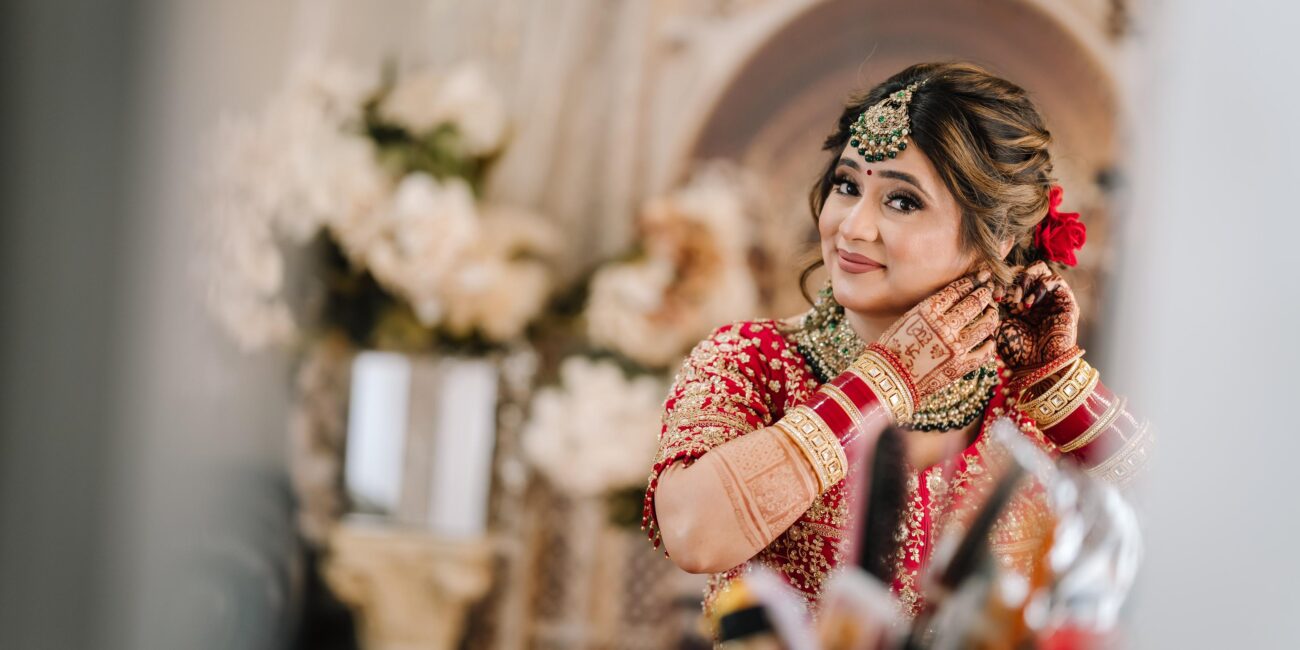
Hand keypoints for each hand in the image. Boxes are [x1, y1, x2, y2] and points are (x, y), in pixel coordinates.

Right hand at [876, 272, 998, 400]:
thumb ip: (931, 309)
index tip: (981, 276)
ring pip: (986, 325)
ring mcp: (956, 347)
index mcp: (929, 311)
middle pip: (974, 303)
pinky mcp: (962, 366)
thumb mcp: (909, 319)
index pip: (957, 290)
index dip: (972, 281)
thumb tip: (955, 299)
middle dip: (984, 294)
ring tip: (993, 311)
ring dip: (992, 315)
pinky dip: (990, 344)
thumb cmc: (894, 346)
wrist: (888, 377)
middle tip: (987, 290)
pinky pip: (985, 352)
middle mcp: (945, 326)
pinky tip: (989, 339)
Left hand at [993, 261, 1080, 384]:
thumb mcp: (998, 325)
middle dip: (1010, 280)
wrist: (1039, 367)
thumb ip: (992, 305)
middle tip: (1002, 298)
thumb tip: (983, 287)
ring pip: (1039, 270)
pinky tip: (1029, 305)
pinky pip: (1055, 280)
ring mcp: (1051, 297)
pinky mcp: (1066, 300)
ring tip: (1018, 302)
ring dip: (1024, 282)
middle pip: (1022, 269)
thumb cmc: (1016, 351)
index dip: (997, 282)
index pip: (1008, 276)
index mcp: (1018, 299)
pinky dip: (1039, 288)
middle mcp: (1035, 295)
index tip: (990, 297)